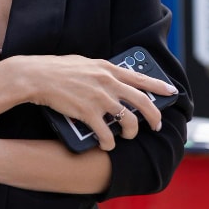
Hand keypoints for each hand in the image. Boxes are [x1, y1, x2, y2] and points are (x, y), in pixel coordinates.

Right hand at [9, 54, 177, 150]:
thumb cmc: (56, 69)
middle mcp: (108, 82)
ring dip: (131, 132)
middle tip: (156, 125)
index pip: (141, 78)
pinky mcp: (88, 113)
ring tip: (127, 136)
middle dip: (154, 117)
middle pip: (143, 102)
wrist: (36, 76)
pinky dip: (109, 143)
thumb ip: (101, 71)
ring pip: (129, 121)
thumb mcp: (84, 63)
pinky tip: (107, 145)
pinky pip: (107, 134)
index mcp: (108, 68)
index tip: (172, 93)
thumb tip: (113, 77)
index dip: (159, 87)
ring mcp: (100, 98)